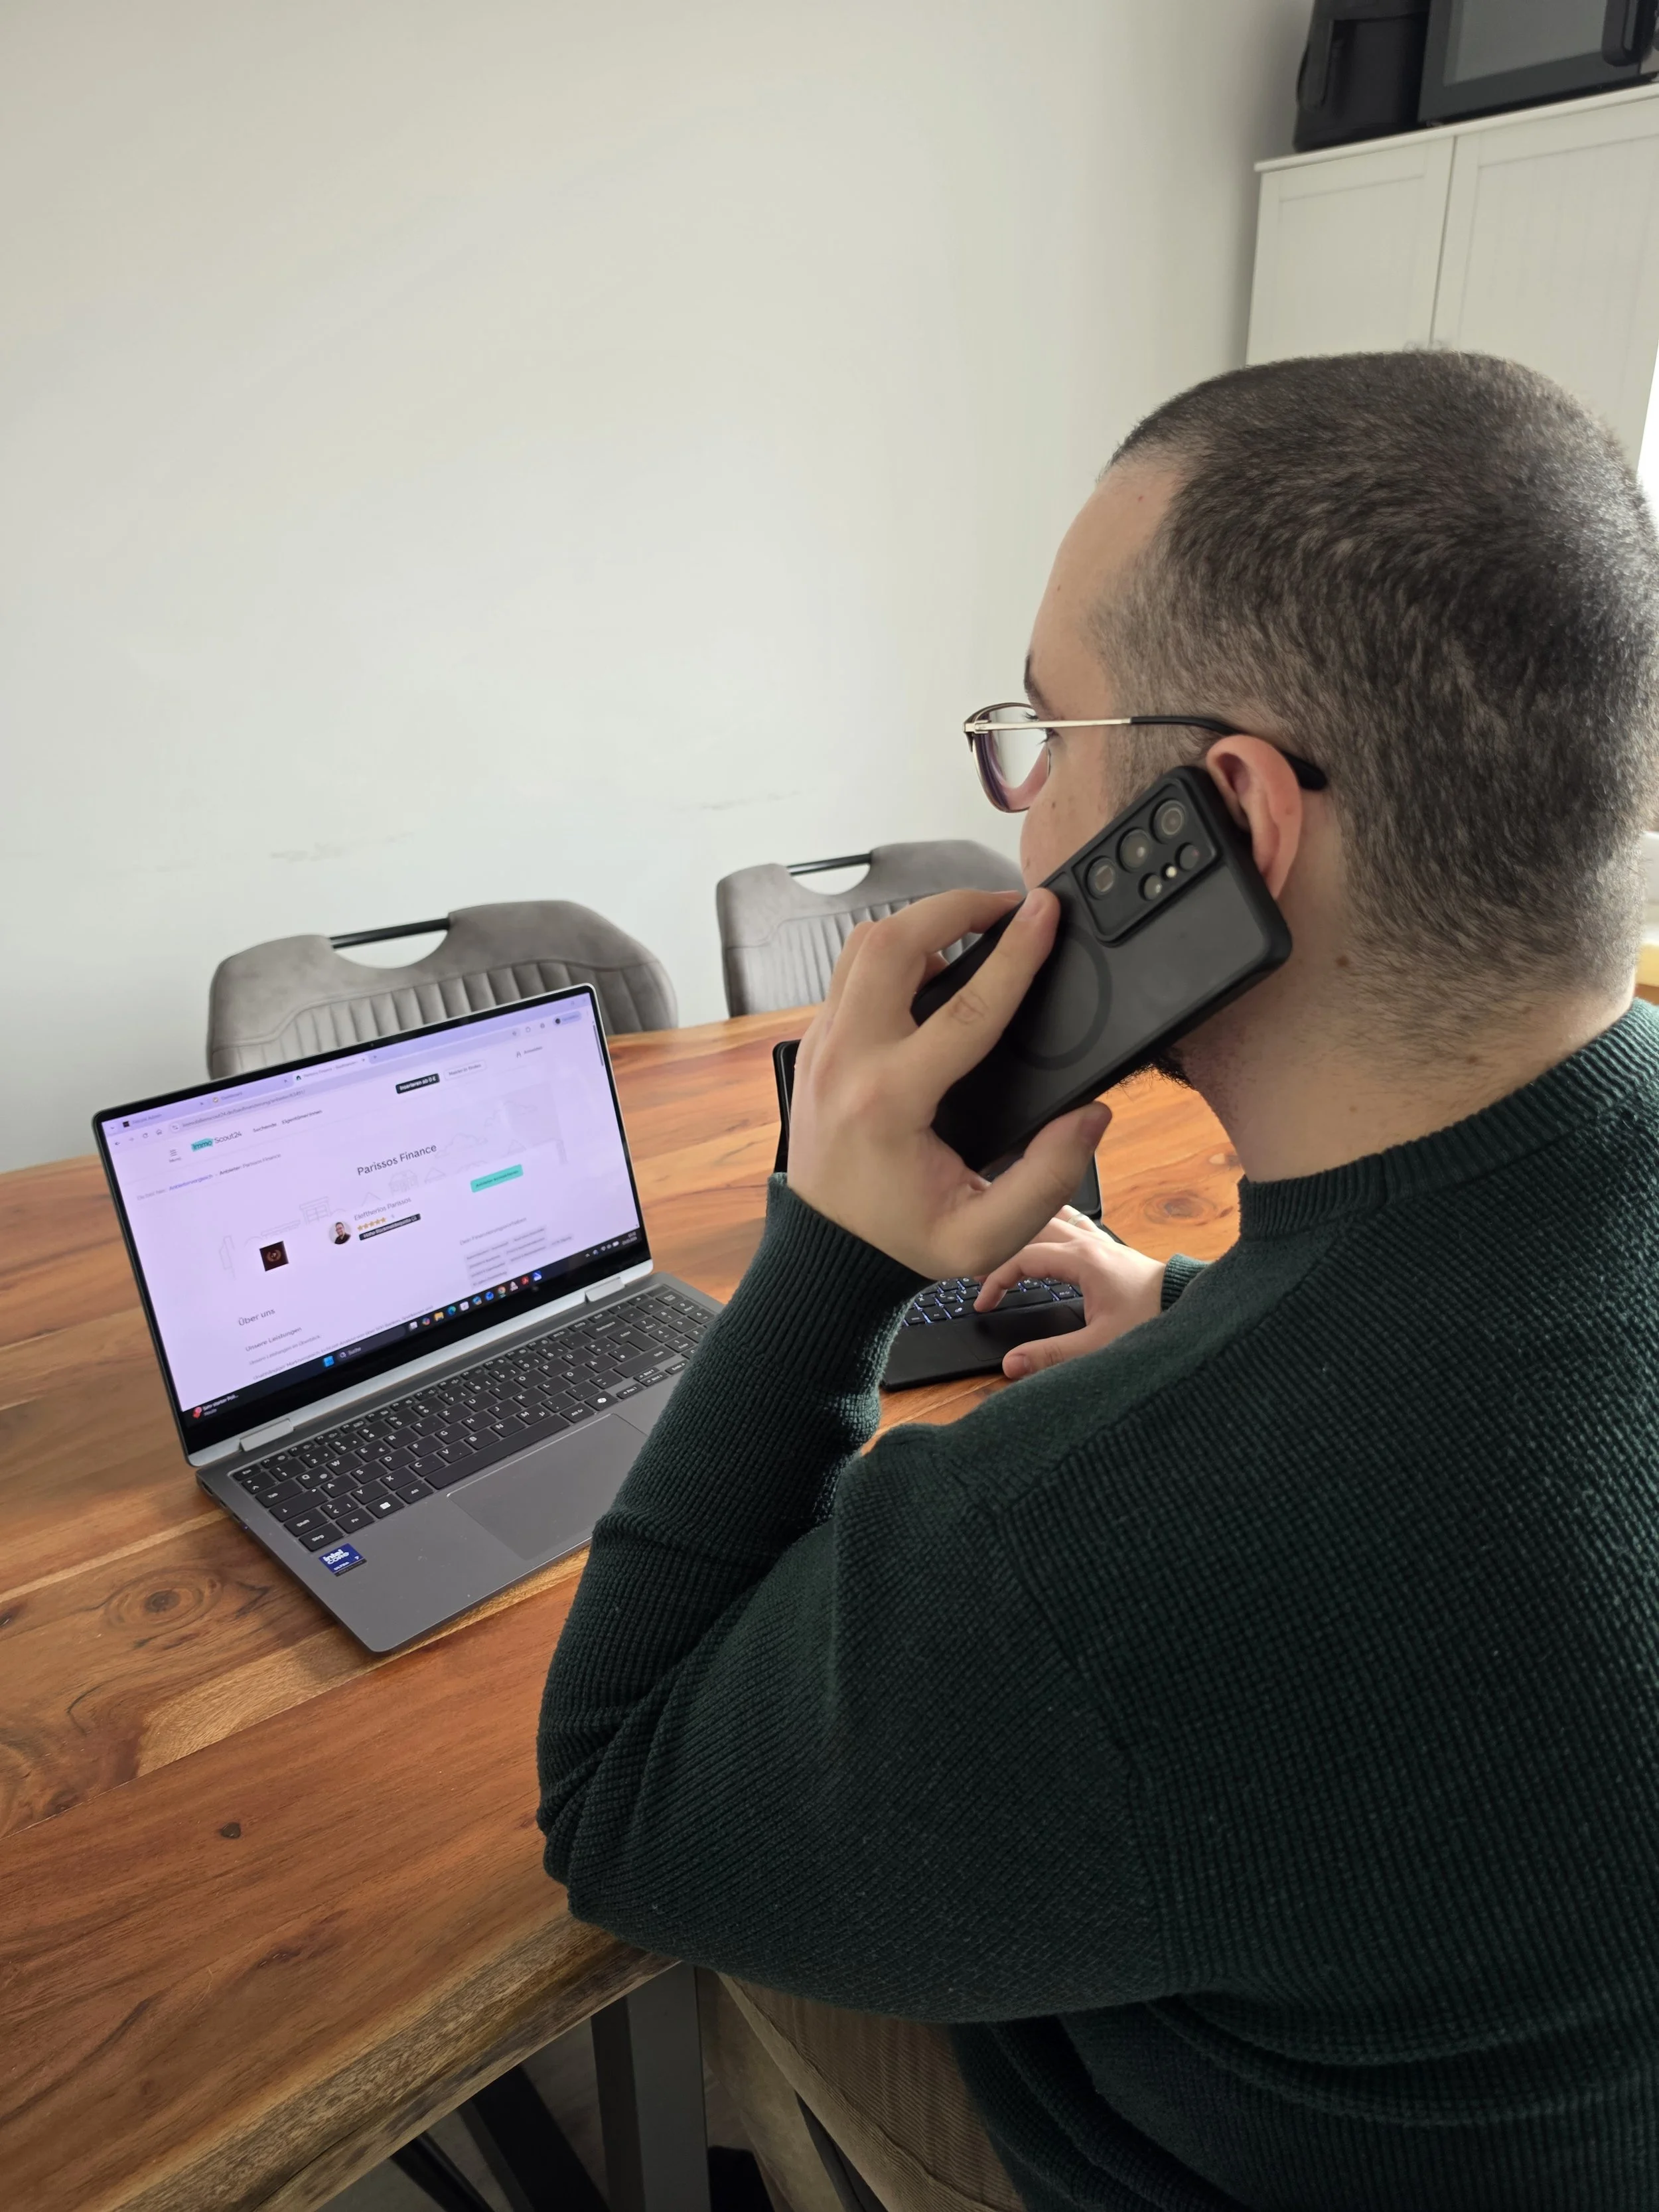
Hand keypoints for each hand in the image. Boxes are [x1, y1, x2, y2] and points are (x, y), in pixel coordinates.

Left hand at [786, 888, 1113, 1281]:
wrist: (827, 1256)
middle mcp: (847, 1061)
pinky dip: (893, 954)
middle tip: (1006, 905)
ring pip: (862, 947)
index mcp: (890, 1101)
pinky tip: (933, 971)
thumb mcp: (986, 1235)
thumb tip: (1089, 1114)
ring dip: (920, 924)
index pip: (967, 1007)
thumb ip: (1048, 1179)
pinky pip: (850, 974)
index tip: (1046, 912)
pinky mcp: (815, 1047)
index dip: (1017, 954)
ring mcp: (821, 1049)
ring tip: (973, 929)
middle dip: (954, 906)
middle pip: (893, 944)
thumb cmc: (902, 1241)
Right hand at [974, 1205, 1163, 1379]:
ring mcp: (1100, 1241)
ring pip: (1049, 1219)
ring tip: (1000, 1243)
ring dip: (1022, 1231)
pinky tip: (1043, 1232)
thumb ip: (1051, 1355)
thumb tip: (1010, 1364)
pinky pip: (1071, 1224)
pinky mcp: (1110, 1248)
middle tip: (977, 1268)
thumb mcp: (1099, 1344)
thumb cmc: (1154, 1321)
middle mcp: (1089, 1243)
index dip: (995, 1279)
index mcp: (1082, 1259)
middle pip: (1029, 1229)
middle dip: (1000, 1247)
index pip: (1021, 1258)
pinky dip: (1048, 1226)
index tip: (984, 1303)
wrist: (1194, 1309)